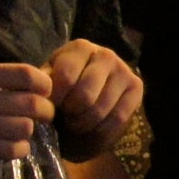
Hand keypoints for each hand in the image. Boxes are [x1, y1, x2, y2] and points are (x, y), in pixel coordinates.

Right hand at [0, 62, 56, 162]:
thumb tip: (33, 84)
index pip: (26, 75)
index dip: (44, 84)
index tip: (45, 91)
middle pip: (32, 104)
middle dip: (46, 111)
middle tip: (44, 115)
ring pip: (24, 128)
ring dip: (29, 131)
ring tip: (21, 131)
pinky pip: (11, 150)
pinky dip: (19, 149)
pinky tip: (12, 146)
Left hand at [45, 40, 142, 162]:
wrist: (85, 100)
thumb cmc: (62, 91)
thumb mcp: (47, 84)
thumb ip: (41, 87)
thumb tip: (41, 97)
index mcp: (80, 48)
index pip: (66, 77)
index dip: (54, 100)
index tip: (49, 108)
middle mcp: (105, 54)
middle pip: (85, 95)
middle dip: (71, 114)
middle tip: (65, 117)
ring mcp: (124, 70)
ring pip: (101, 109)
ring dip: (84, 124)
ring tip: (76, 123)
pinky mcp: (137, 87)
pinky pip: (118, 117)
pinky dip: (102, 130)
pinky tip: (93, 127)